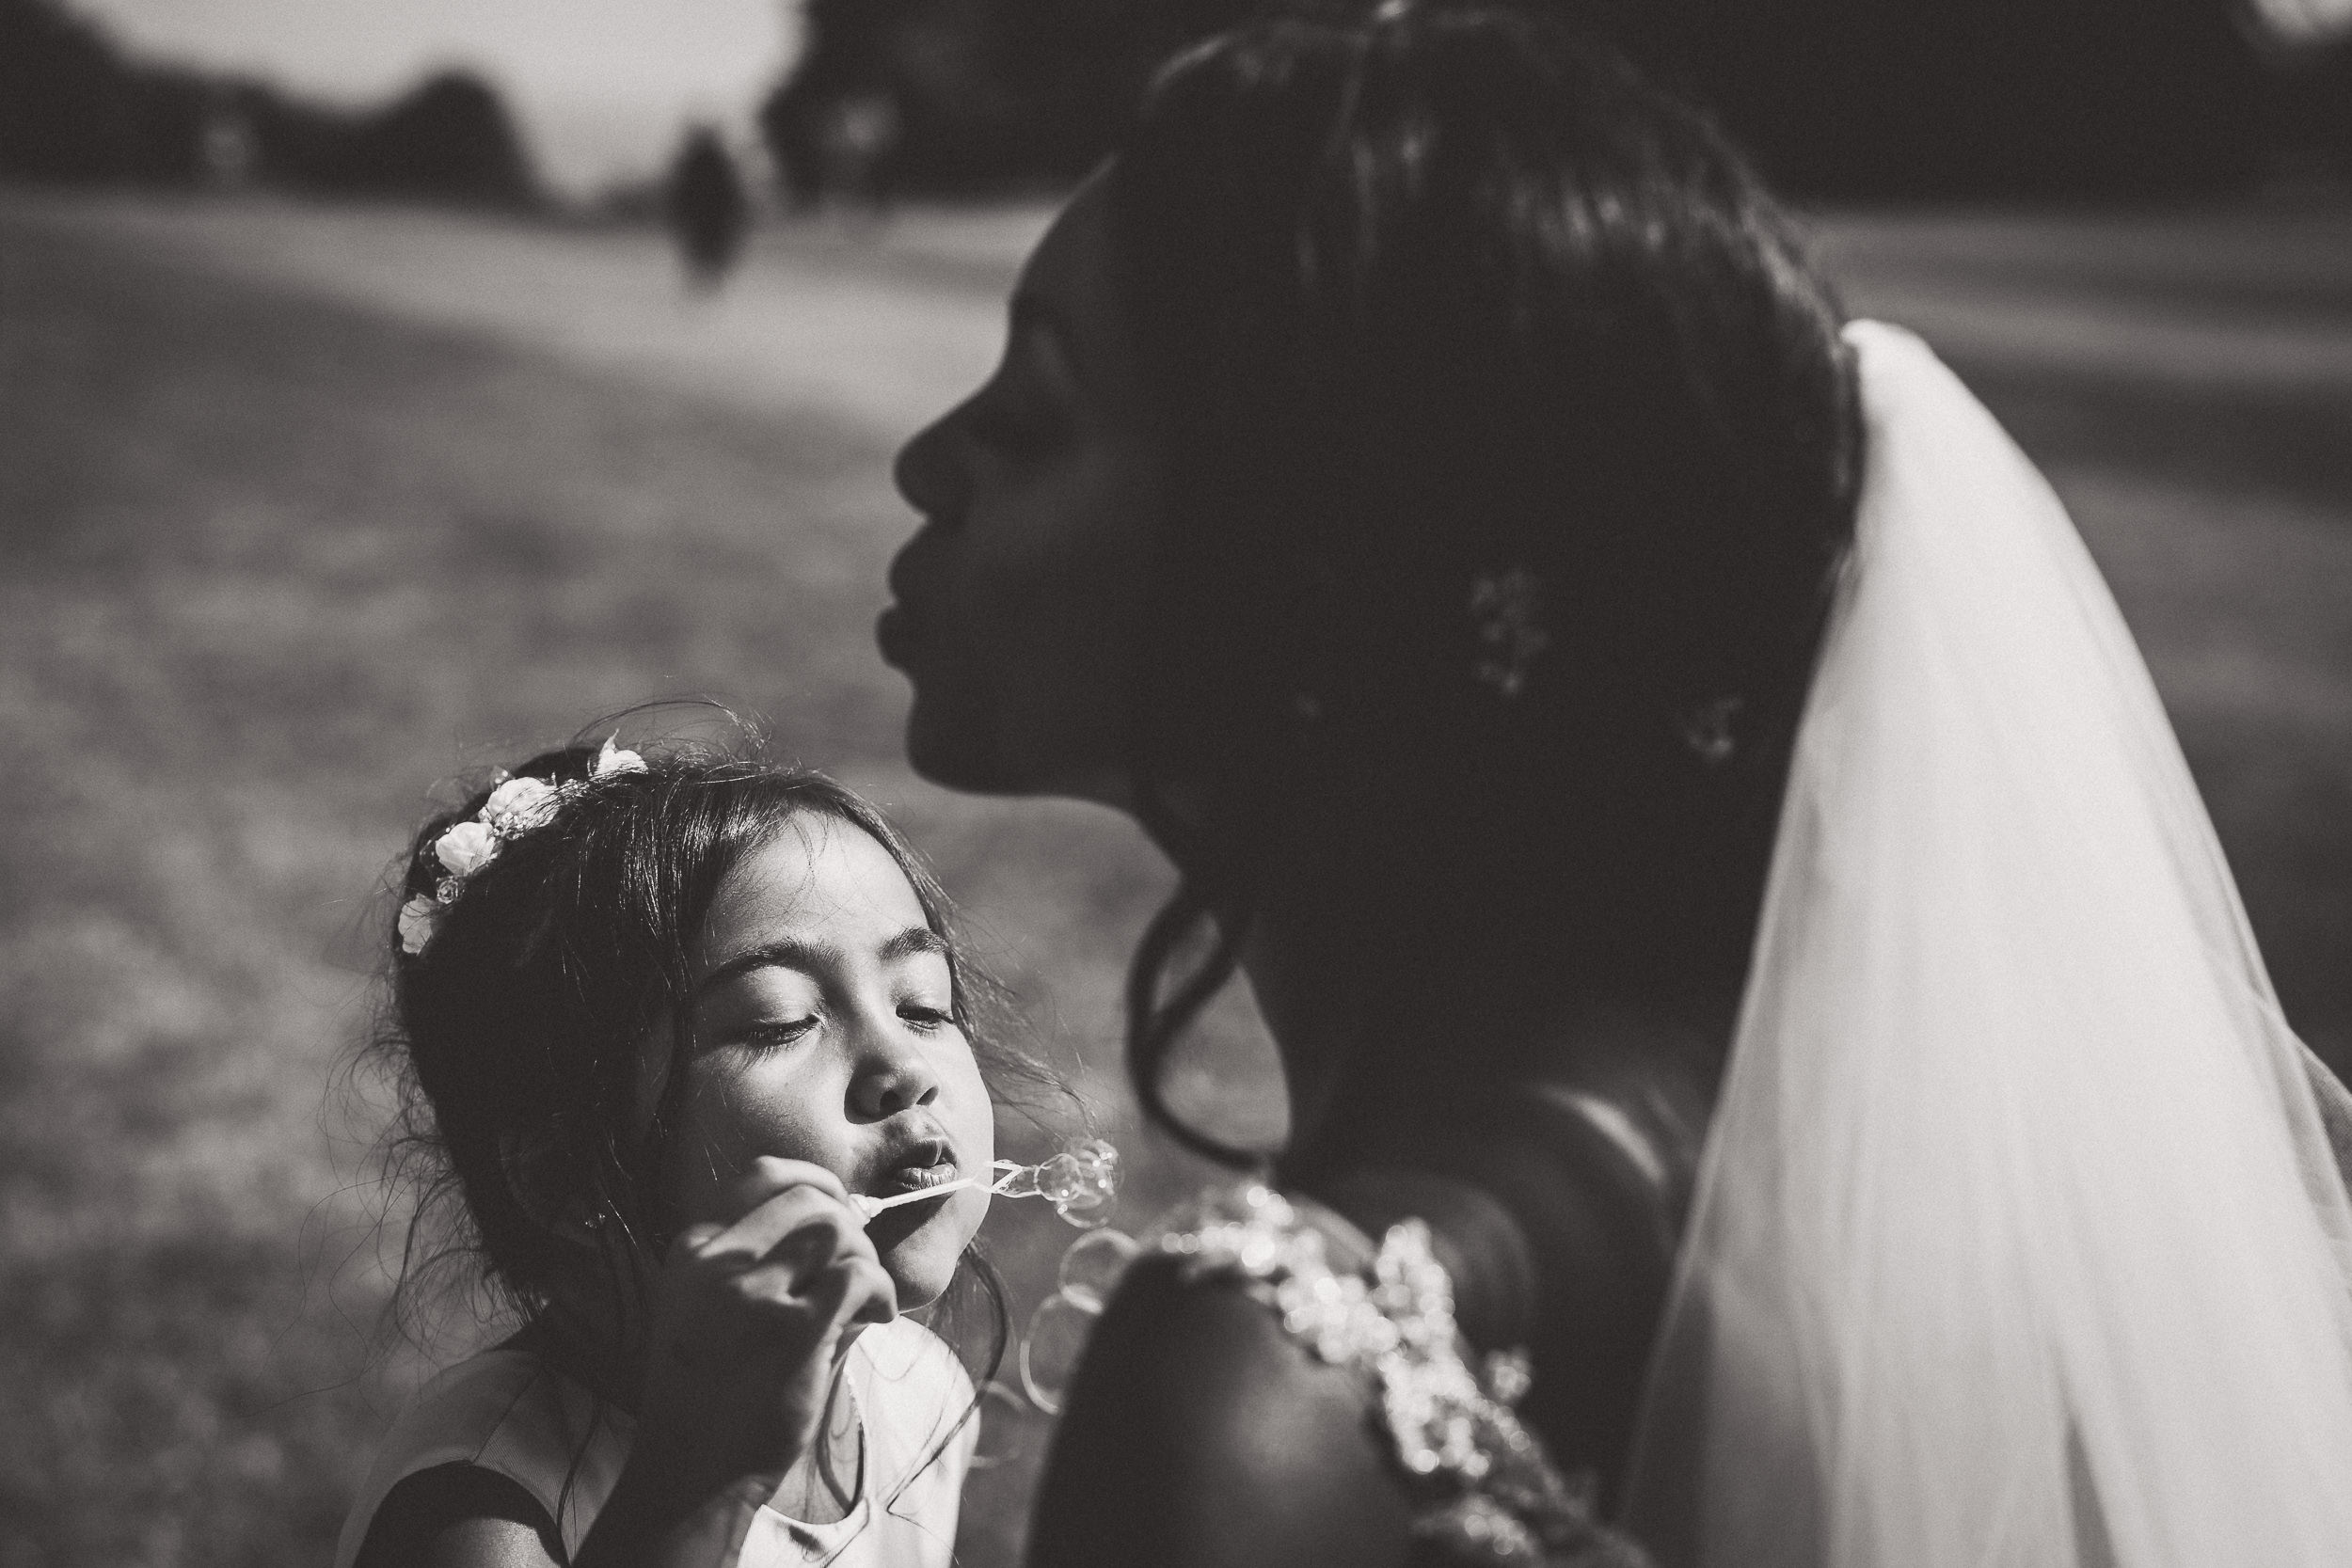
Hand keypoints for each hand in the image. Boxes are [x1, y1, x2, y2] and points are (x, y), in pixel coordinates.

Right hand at [626, 1157, 897, 1509]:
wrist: (690, 1474)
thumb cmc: (710, 1392)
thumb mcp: (706, 1307)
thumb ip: (761, 1258)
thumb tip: (844, 1217)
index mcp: (693, 1250)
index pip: (764, 1175)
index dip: (818, 1184)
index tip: (841, 1212)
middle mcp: (716, 1264)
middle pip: (810, 1198)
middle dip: (851, 1225)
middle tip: (856, 1269)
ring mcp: (751, 1296)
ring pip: (838, 1230)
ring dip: (867, 1260)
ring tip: (864, 1300)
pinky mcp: (791, 1333)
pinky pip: (859, 1277)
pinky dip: (882, 1293)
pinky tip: (876, 1318)